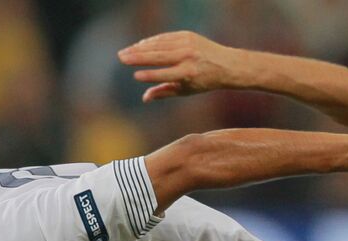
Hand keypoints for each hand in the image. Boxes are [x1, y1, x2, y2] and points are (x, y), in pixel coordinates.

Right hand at [118, 31, 244, 102]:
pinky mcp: (187, 34)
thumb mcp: (185, 90)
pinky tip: (139, 45)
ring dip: (140, 48)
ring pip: (159, 45)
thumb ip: (164, 93)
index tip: (135, 75)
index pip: (165, 74)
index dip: (150, 75)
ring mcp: (187, 44)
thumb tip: (144, 98)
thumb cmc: (203, 82)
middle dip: (138, 57)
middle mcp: (187, 57)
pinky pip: (165, 37)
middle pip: (158, 56)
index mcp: (188, 73)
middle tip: (121, 57)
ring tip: (125, 52)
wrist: (226, 64)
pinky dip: (151, 41)